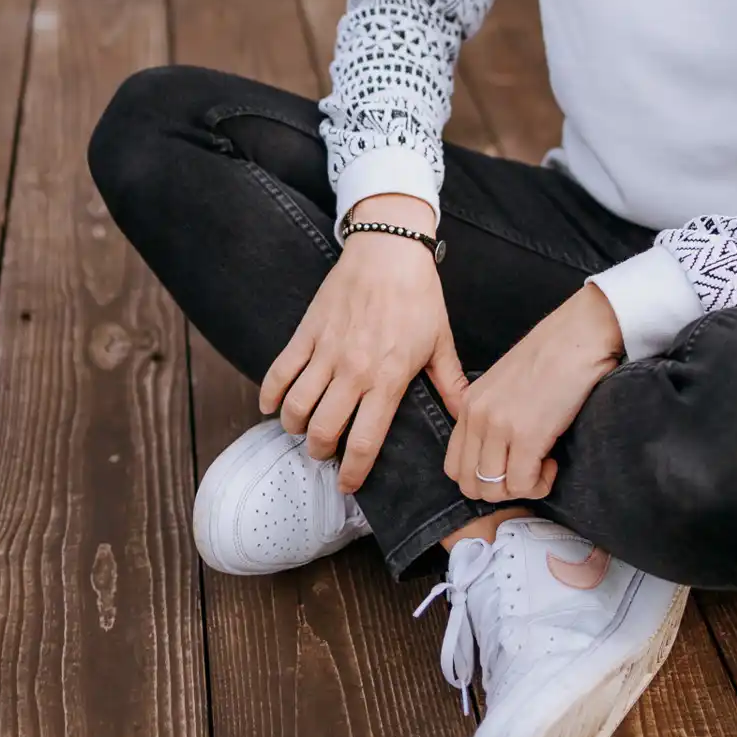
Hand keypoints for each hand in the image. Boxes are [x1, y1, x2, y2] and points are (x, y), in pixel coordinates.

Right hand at [258, 196, 467, 494]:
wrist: (389, 250)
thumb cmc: (418, 295)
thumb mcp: (440, 342)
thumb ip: (450, 385)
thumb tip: (467, 416)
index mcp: (388, 380)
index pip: (363, 442)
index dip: (352, 472)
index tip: (348, 485)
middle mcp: (353, 372)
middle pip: (322, 432)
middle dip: (320, 452)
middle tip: (325, 453)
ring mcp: (325, 353)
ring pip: (295, 408)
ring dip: (295, 428)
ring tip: (302, 430)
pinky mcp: (306, 334)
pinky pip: (278, 373)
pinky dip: (269, 396)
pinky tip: (272, 407)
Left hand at [444, 283, 623, 502]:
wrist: (579, 336)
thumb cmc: (552, 355)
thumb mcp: (505, 384)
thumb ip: (493, 414)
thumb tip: (502, 453)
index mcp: (469, 403)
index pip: (454, 465)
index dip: (482, 477)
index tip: (510, 465)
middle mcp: (478, 416)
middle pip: (469, 484)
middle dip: (500, 490)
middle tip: (527, 471)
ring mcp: (500, 426)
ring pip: (493, 490)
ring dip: (521, 488)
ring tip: (543, 464)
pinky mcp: (528, 435)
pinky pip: (523, 484)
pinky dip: (540, 483)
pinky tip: (553, 461)